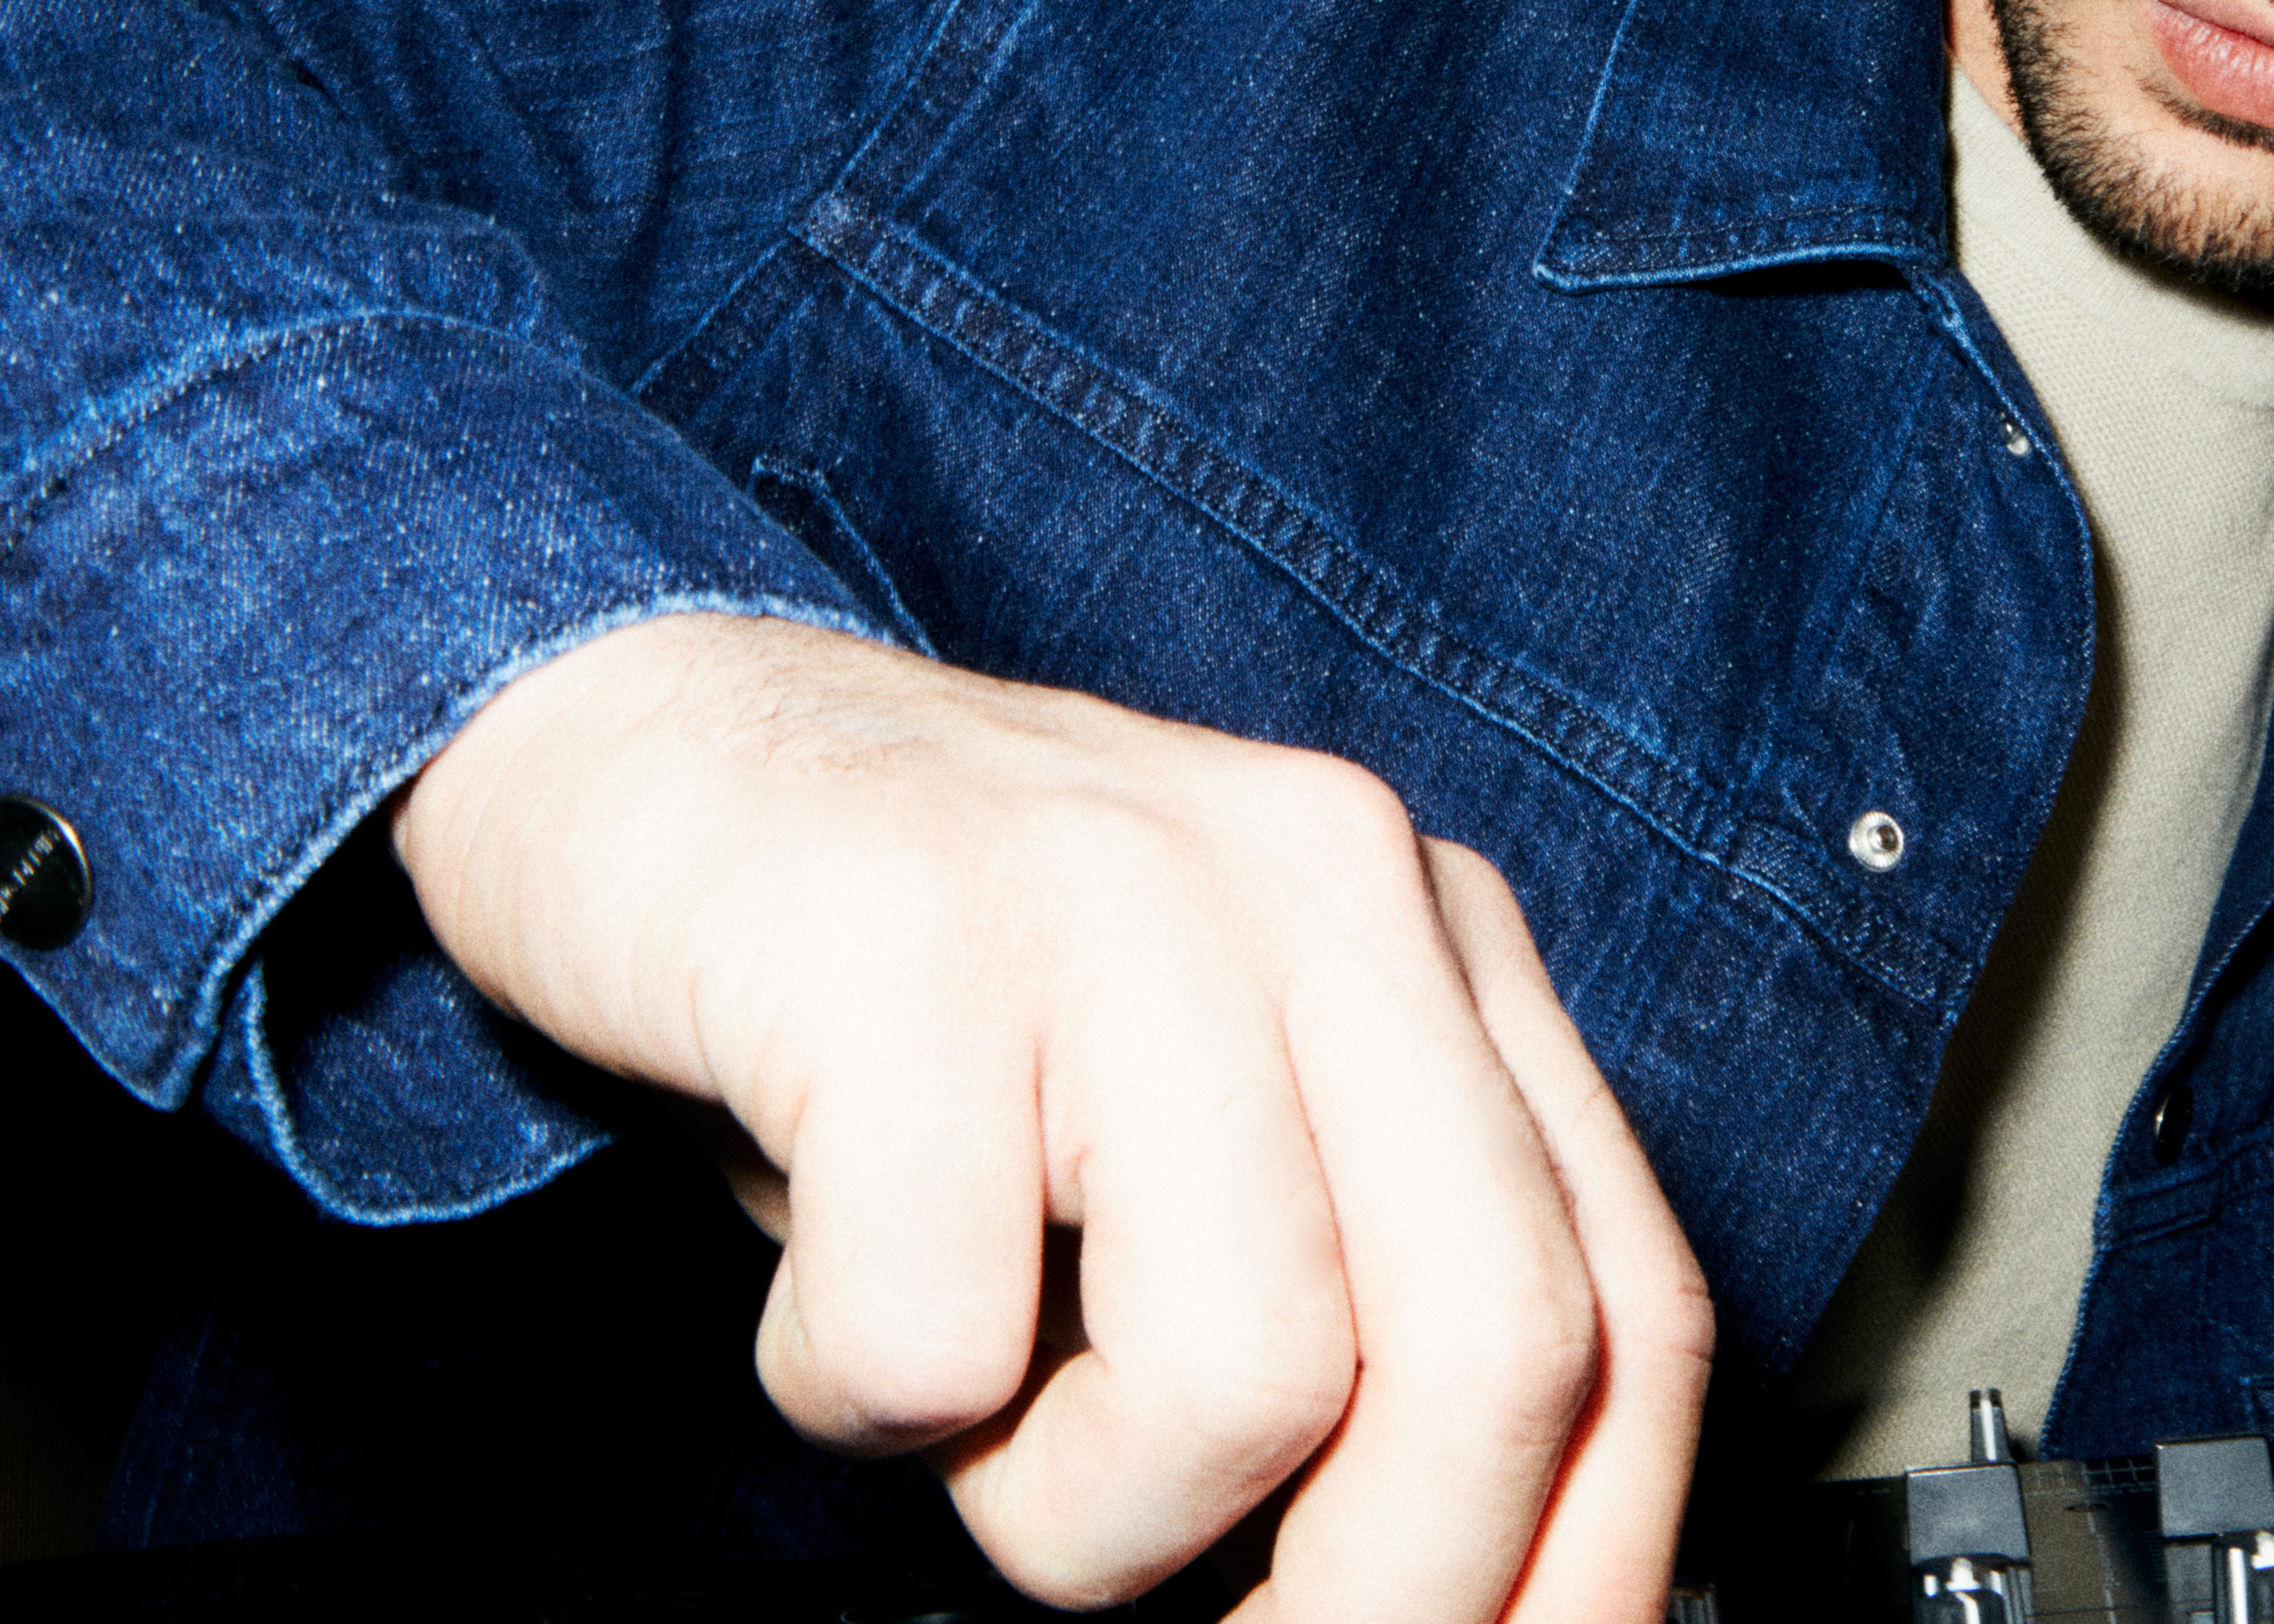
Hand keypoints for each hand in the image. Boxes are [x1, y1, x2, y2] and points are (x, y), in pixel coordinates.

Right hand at [393, 612, 1716, 1621]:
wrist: (639, 734)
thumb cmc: (916, 1002)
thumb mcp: (1195, 1125)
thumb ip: (1355, 1289)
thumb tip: (1469, 1594)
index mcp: (1429, 937)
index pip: (1634, 1308)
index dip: (1587, 1563)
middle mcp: (1328, 881)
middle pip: (1501, 1345)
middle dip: (1387, 1598)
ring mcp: (1128, 889)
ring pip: (1248, 1373)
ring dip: (1072, 1506)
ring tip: (956, 1392)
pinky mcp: (908, 936)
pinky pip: (939, 1328)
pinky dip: (852, 1388)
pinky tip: (812, 1266)